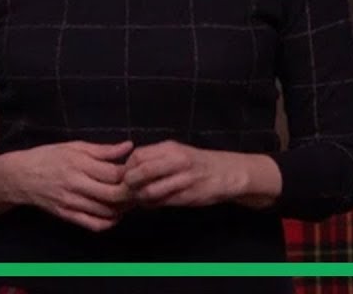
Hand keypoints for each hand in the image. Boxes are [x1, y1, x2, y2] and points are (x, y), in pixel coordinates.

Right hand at [2, 140, 133, 231]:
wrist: (20, 176)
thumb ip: (103, 149)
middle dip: (130, 193)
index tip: (137, 171)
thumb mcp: (74, 146)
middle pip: (113, 194)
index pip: (114, 172)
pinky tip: (114, 215)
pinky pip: (93, 224)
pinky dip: (108, 222)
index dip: (130, 174)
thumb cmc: (48, 156)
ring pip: (106, 211)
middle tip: (138, 189)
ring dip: (122, 208)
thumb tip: (129, 146)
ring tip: (128, 200)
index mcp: (79, 163)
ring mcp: (71, 202)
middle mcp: (76, 184)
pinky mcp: (67, 215)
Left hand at [122, 141, 248, 207]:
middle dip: (129, 184)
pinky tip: (152, 203)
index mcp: (170, 148)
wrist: (226, 173)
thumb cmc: (196, 163)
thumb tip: (126, 170)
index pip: (137, 156)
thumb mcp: (176, 152)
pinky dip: (151, 205)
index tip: (126, 176)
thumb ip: (154, 158)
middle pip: (140, 172)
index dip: (127, 168)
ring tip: (140, 199)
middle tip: (128, 190)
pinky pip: (162, 203)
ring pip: (149, 190)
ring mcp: (183, 179)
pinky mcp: (188, 196)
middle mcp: (176, 161)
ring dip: (139, 198)